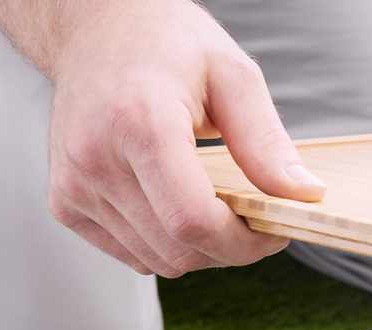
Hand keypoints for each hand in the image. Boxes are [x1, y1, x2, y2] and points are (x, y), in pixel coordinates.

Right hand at [37, 1, 323, 275]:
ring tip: (216, 206)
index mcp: (138, 123)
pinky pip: (132, 255)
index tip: (274, 232)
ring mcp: (74, 185)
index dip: (244, 243)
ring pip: (158, 260)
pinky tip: (177, 206)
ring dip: (199, 249)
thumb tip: (305, 195)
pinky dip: (166, 245)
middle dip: (230, 249)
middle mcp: (95, 158)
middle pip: (179, 249)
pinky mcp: (66, 202)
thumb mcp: (232, 75)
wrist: (96, 28)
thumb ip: (266, 141)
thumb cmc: (167, 44)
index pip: (194, 221)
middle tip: (254, 220)